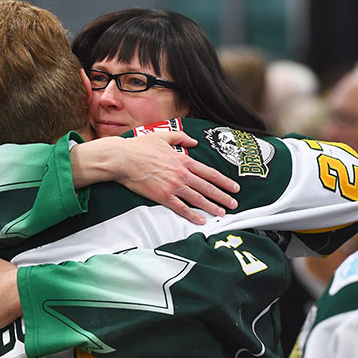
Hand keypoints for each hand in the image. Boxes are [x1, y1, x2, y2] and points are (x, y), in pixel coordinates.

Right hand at [71, 132, 239, 224]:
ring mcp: (173, 186)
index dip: (224, 181)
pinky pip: (181, 208)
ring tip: (222, 213)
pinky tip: (201, 220)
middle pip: (207, 187)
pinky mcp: (162, 196)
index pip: (209, 173)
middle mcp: (182, 174)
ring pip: (197, 199)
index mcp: (183, 160)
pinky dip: (192, 215)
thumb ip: (180, 138)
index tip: (234, 187)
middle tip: (234, 204)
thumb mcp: (163, 136)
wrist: (122, 159)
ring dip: (212, 207)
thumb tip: (192, 141)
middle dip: (223, 197)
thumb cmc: (140, 147)